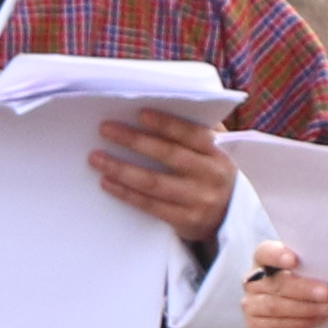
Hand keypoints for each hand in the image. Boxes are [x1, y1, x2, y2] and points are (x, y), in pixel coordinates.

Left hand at [89, 102, 236, 243]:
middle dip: (134, 140)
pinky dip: (126, 193)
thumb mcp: (216, 154)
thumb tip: (171, 106)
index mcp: (218, 154)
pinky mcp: (185, 221)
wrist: (230, 221)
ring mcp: (198, 201)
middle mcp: (210, 176)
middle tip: (106, 129)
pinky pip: (150, 205)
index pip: (192, 134)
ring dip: (122, 168)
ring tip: (97, 157)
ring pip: (154, 182)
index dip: (166, 123)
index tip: (140, 113)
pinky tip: (107, 182)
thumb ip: (201, 131)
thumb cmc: (213, 178)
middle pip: (169, 155)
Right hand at [238, 244, 327, 327]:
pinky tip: (314, 321)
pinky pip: (275, 325)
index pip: (265, 253)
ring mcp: (251, 304)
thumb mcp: (312, 275)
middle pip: (275, 282)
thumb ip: (314, 269)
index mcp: (265, 260)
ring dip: (305, 308)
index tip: (295, 261)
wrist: (301, 323)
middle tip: (327, 292)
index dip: (278, 255)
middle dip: (303, 288)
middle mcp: (253, 281)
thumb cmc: (308, 290)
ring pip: (275, 306)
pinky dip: (297, 323)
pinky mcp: (254, 326)